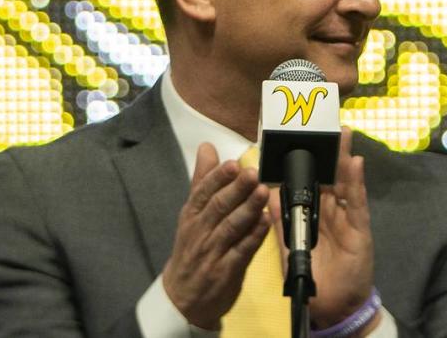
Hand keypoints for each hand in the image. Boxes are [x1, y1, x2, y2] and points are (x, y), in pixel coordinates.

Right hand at [162, 143, 270, 328]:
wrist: (181, 297)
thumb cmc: (191, 249)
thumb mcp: (191, 213)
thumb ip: (203, 180)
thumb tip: (207, 148)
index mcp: (192, 215)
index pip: (203, 192)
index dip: (218, 178)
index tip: (233, 164)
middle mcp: (200, 231)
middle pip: (218, 207)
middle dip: (236, 189)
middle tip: (252, 173)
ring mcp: (213, 252)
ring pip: (230, 227)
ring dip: (248, 209)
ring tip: (262, 192)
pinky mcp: (226, 271)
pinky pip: (241, 251)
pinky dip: (254, 236)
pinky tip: (265, 222)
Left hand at [270, 127, 377, 330]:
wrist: (331, 305)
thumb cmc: (311, 273)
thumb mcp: (289, 243)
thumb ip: (279, 218)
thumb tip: (265, 192)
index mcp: (312, 209)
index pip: (308, 177)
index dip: (305, 156)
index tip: (299, 132)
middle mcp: (330, 208)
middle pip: (328, 173)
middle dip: (328, 148)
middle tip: (325, 120)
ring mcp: (346, 216)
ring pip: (344, 181)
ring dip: (344, 157)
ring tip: (342, 132)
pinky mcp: (359, 228)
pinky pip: (356, 202)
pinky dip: (356, 183)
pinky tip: (355, 163)